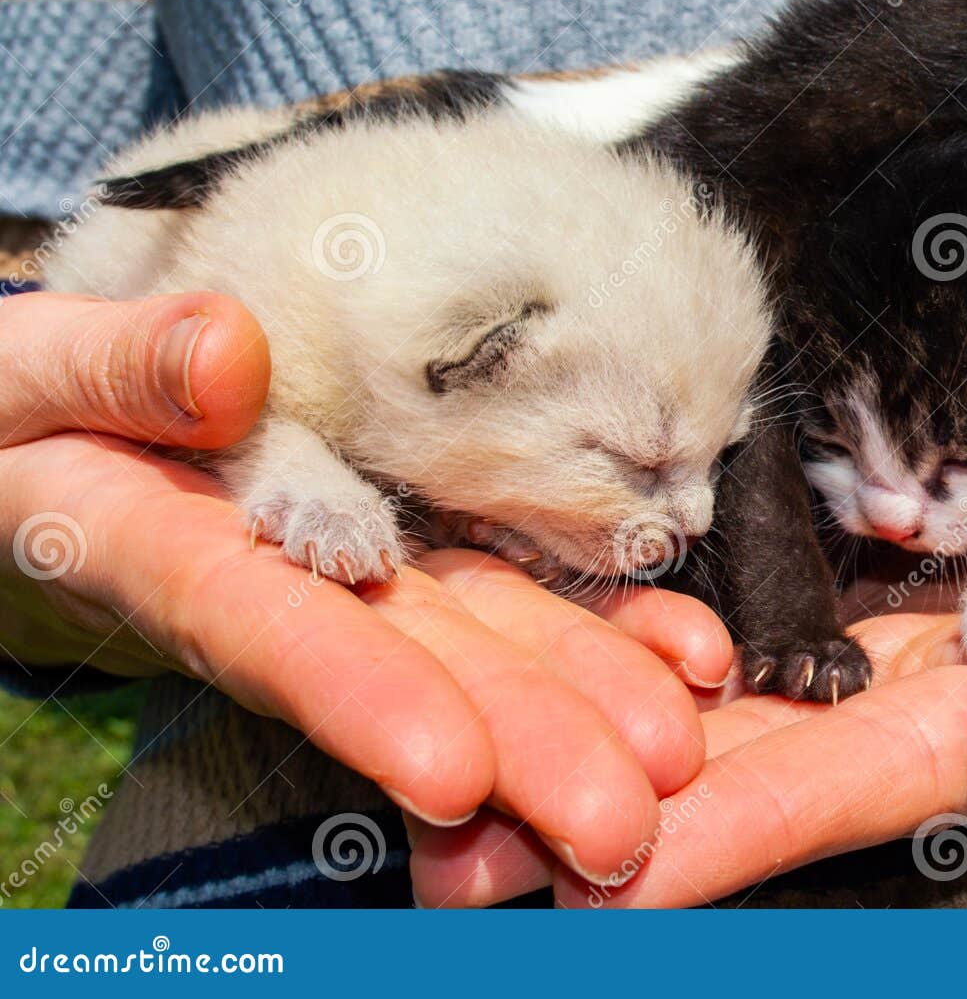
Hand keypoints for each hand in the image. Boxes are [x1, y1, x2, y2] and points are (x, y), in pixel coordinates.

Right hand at [0, 292, 730, 885]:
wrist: (40, 430)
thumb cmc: (12, 404)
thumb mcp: (20, 372)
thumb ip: (109, 368)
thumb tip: (227, 356)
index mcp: (155, 549)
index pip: (266, 629)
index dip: (358, 697)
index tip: (451, 773)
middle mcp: (272, 585)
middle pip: (401, 671)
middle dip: (514, 749)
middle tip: (620, 825)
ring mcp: (347, 572)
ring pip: (473, 641)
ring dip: (577, 704)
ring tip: (675, 752)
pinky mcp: (397, 548)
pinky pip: (502, 587)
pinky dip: (596, 621)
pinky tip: (685, 652)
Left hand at [406, 325, 966, 905]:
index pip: (876, 783)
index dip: (746, 831)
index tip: (605, 876)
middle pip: (788, 780)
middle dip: (635, 827)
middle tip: (467, 863)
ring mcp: (930, 659)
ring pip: (762, 726)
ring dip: (624, 764)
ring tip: (472, 797)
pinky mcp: (903, 599)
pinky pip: (778, 646)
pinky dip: (677, 676)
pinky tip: (574, 681)